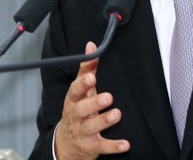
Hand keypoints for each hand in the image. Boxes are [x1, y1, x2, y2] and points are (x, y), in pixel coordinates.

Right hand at [55, 41, 129, 159]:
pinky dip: (114, 146)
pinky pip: (103, 147)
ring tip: (117, 114)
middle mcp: (75, 117)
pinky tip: (126, 144)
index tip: (92, 78)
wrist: (66, 145)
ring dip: (104, 121)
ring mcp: (82, 133)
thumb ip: (87, 69)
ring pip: (91, 128)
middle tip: (108, 97)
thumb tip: (91, 45)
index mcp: (73, 101)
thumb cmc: (77, 111)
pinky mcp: (92, 147)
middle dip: (93, 103)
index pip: (75, 91)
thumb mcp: (80, 91)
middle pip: (81, 110)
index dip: (82, 84)